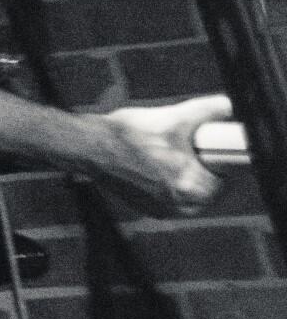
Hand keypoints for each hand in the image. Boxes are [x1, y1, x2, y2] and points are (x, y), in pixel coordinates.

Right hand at [94, 94, 233, 213]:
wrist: (91, 146)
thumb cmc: (128, 135)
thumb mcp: (173, 117)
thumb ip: (207, 110)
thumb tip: (228, 106)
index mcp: (191, 189)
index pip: (226, 178)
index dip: (218, 157)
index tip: (206, 145)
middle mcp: (179, 208)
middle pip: (209, 188)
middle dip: (202, 167)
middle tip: (186, 147)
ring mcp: (163, 212)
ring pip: (191, 193)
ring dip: (186, 175)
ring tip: (168, 154)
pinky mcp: (150, 210)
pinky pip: (174, 198)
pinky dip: (170, 183)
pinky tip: (156, 164)